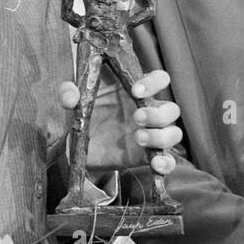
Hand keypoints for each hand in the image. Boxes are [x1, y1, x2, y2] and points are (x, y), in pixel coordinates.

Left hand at [57, 70, 181, 174]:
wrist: (79, 145)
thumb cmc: (85, 113)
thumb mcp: (74, 98)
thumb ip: (69, 92)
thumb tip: (71, 98)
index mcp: (137, 91)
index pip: (160, 79)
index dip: (153, 82)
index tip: (135, 90)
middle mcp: (149, 111)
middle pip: (172, 109)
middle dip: (157, 114)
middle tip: (136, 118)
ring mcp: (151, 134)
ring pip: (174, 133)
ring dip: (161, 136)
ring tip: (139, 138)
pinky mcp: (147, 156)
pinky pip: (168, 160)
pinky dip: (167, 163)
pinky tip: (155, 164)